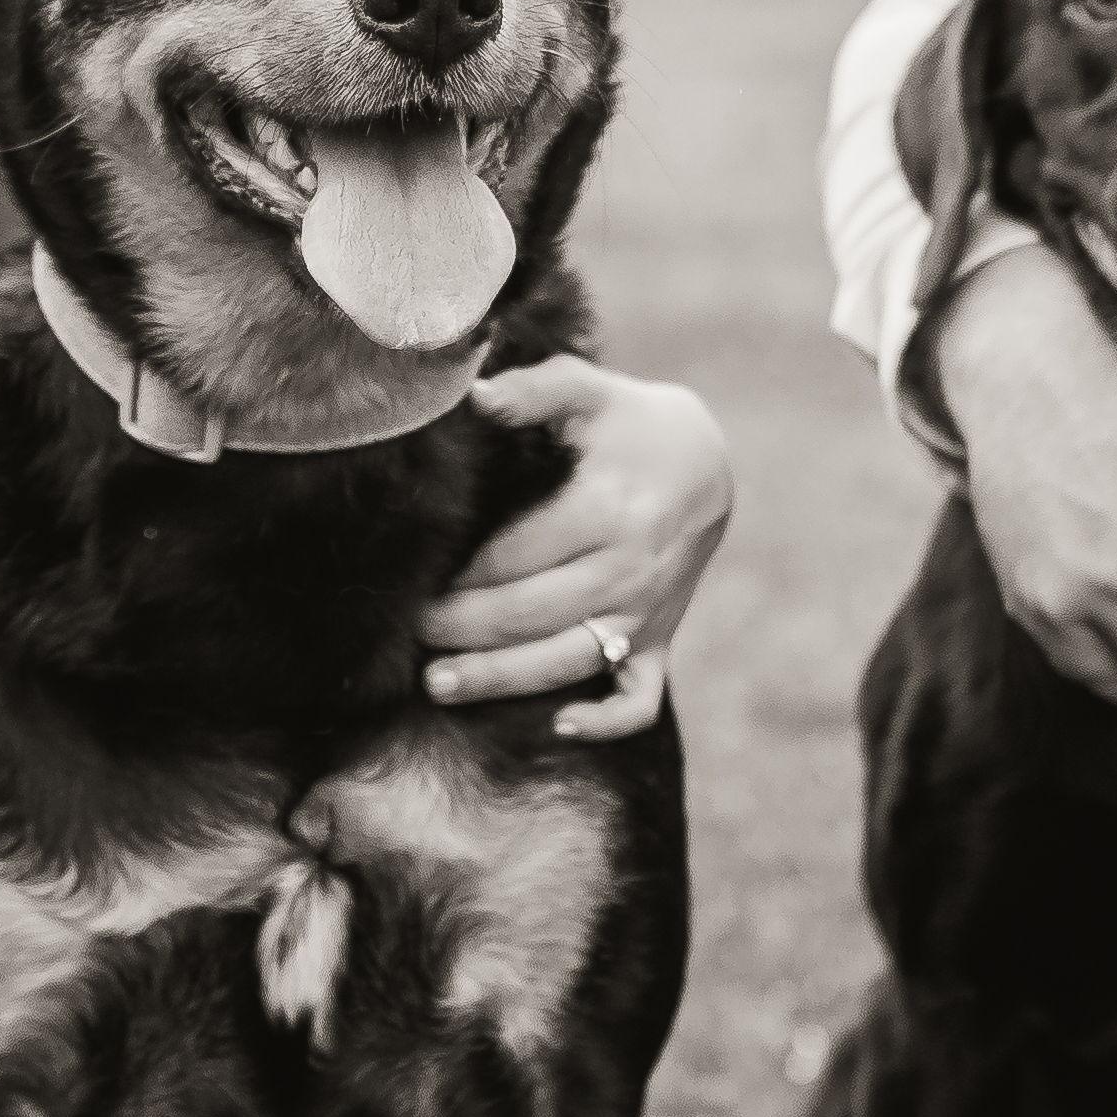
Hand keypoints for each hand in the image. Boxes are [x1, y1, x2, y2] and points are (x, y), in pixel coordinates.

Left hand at [420, 359, 733, 743]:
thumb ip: (533, 390)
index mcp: (609, 511)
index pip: (518, 556)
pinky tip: (557, 725)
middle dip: (463, 630)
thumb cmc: (631, 424)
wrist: (707, 464)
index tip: (414, 581)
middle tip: (409, 633)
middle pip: (533, 614)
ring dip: (503, 680)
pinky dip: (605, 721)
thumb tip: (473, 395)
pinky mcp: (658, 641)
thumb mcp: (589, 392)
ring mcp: (647, 613)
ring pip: (569, 662)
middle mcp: (630, 571)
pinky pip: (639, 699)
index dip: (462, 574)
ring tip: (440, 685)